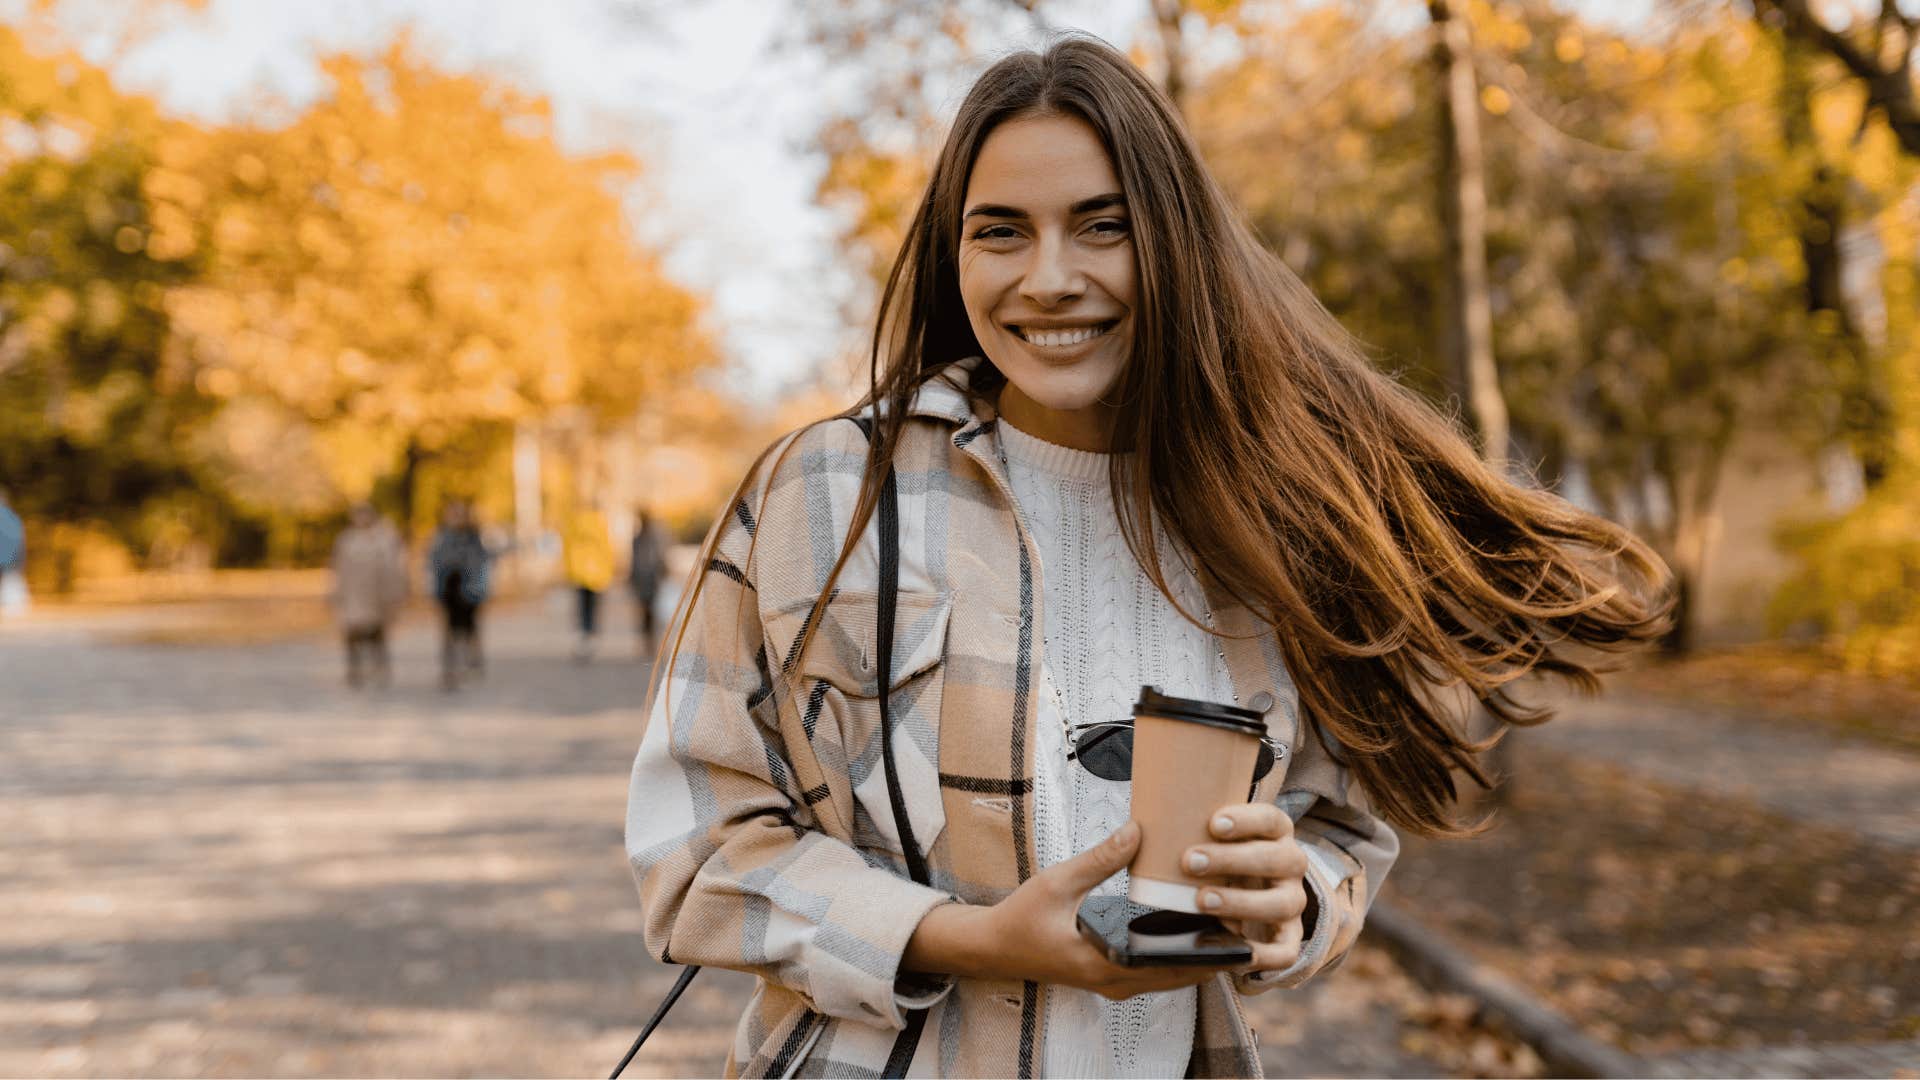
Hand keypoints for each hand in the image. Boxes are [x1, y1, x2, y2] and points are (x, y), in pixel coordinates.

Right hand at [905, 821, 1233, 999]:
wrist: (994, 947)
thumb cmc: (1023, 916)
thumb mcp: (1060, 881)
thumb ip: (1101, 858)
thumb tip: (1140, 830)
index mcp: (1104, 963)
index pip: (1169, 965)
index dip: (1206, 949)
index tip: (1235, 925)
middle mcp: (1115, 982)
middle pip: (1181, 976)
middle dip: (1213, 952)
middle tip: (1244, 917)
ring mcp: (1115, 984)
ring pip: (1172, 978)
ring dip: (1199, 955)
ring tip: (1229, 922)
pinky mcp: (1113, 978)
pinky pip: (1158, 974)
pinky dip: (1179, 957)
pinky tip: (1193, 930)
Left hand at [1182, 802, 1309, 975]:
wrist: (1220, 902)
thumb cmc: (1206, 861)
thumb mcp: (1194, 842)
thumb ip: (1170, 834)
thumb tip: (1131, 832)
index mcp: (1272, 834)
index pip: (1273, 820)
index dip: (1249, 820)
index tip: (1213, 823)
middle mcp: (1289, 866)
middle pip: (1281, 859)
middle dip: (1235, 860)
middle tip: (1191, 861)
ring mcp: (1291, 902)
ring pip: (1284, 904)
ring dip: (1244, 901)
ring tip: (1202, 900)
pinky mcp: (1285, 940)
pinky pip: (1287, 952)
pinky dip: (1266, 955)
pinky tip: (1235, 952)